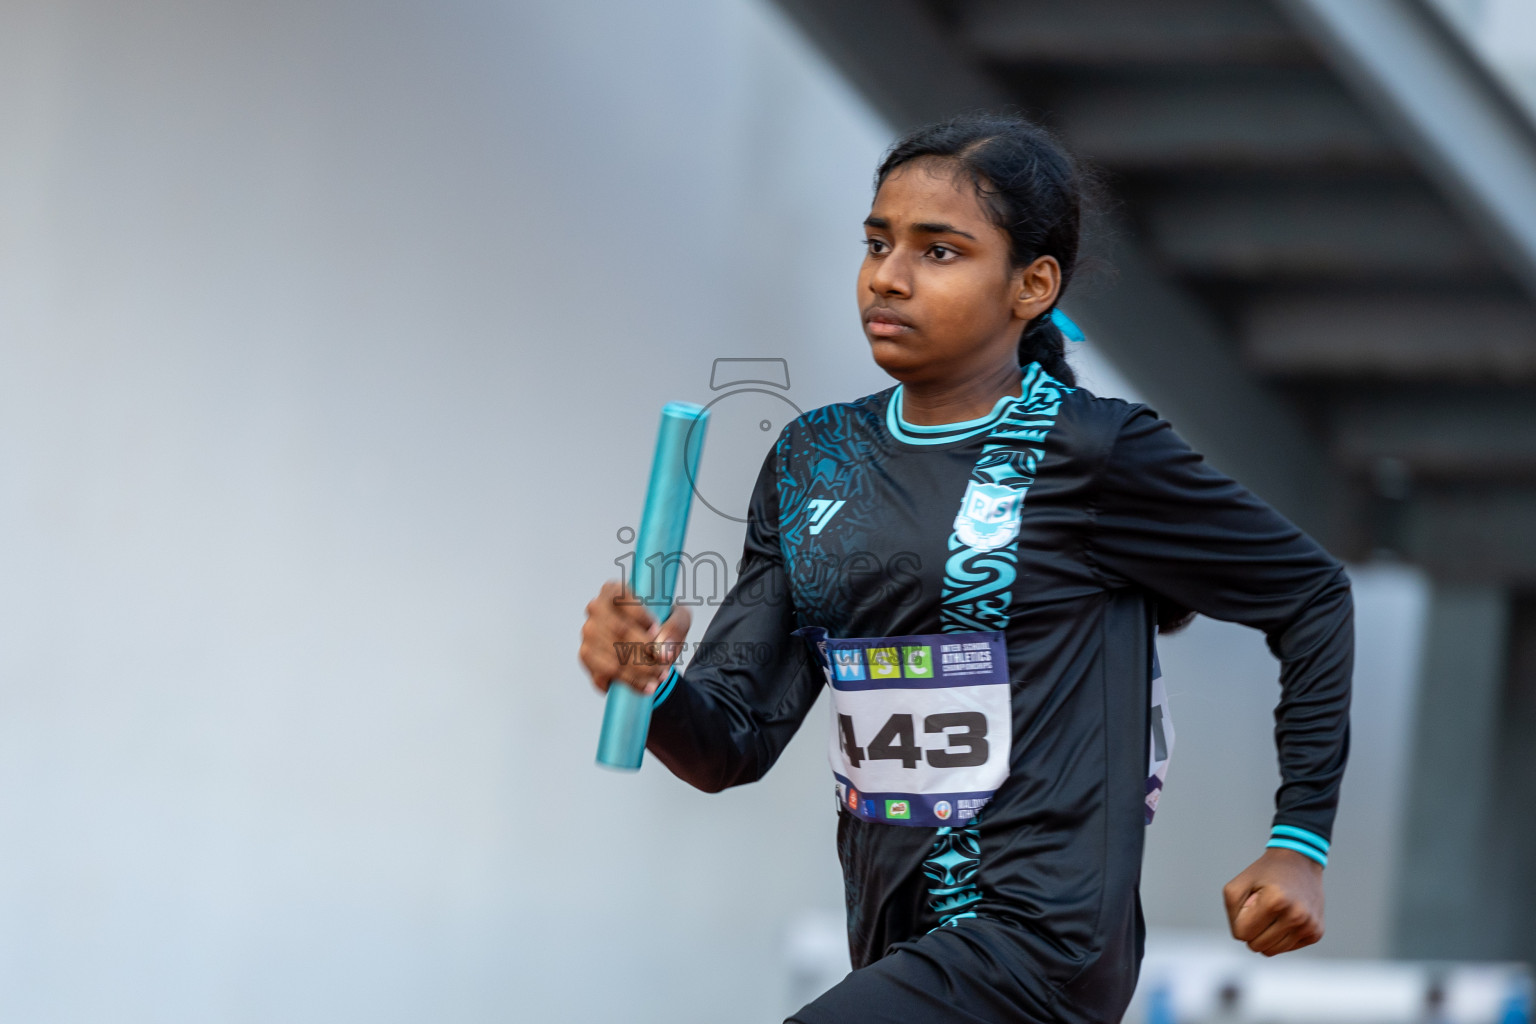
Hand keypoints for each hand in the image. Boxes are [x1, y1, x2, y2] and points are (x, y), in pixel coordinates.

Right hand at [578, 580, 691, 695]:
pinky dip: (628, 683)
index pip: (622, 599)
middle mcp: (596, 609)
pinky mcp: (586, 657)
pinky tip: (645, 686)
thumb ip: (676, 628)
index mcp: (614, 590)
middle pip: (619, 630)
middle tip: (664, 662)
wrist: (650, 648)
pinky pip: (604, 674)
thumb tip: (661, 650)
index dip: (641, 617)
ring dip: (639, 671)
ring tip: (660, 676)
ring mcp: (588, 634)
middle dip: (645, 650)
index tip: (656, 631)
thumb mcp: (679, 619)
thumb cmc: (663, 626)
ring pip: (612, 656)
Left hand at [1222, 847, 1324, 955]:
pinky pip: (1286, 948)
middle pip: (1256, 946)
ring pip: (1271, 951)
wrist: (1300, 861)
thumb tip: (1242, 937)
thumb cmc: (1265, 873)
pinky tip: (1286, 916)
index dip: (1240, 920)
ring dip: (1266, 935)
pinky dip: (1280, 936)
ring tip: (1274, 912)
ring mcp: (1309, 926)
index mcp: (1274, 901)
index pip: (1241, 934)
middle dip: (1252, 929)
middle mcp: (1296, 916)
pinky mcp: (1316, 933)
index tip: (1250, 904)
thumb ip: (1232, 911)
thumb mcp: (1238, 884)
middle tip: (1262, 908)